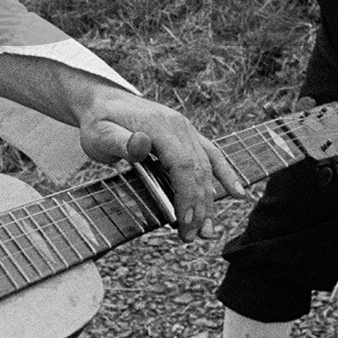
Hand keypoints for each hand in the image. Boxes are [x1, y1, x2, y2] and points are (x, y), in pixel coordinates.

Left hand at [71, 88, 248, 241]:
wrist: (103, 100)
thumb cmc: (99, 122)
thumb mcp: (100, 134)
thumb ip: (120, 142)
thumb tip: (142, 144)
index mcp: (160, 126)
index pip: (183, 165)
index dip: (186, 195)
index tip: (184, 223)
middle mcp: (179, 126)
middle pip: (198, 170)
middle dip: (198, 207)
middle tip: (190, 237)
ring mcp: (186, 129)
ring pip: (207, 167)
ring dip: (209, 201)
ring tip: (206, 231)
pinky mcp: (187, 135)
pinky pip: (212, 154)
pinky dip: (226, 174)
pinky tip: (238, 193)